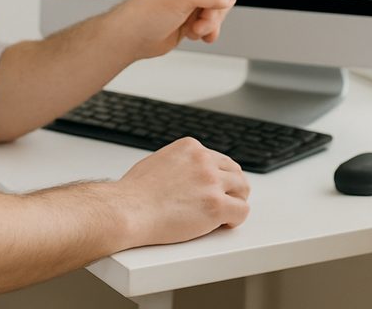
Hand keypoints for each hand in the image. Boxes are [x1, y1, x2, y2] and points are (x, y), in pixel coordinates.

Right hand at [112, 137, 250, 246]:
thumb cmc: (135, 193)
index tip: (214, 189)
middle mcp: (204, 160)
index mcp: (191, 148)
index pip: (219, 159)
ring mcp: (211, 182)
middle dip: (231, 188)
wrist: (127, 210)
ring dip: (235, 202)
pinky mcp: (216, 205)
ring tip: (224, 215)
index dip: (218, 177)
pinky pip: (242, 211)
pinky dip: (235, 219)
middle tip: (224, 203)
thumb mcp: (159, 161)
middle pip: (235, 172)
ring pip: (243, 189)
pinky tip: (223, 224)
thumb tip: (186, 175)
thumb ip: (180, 164)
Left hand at [115, 0, 259, 59]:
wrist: (134, 37)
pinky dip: (208, 30)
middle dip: (217, 8)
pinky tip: (199, 36)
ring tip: (195, 29)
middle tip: (201, 19)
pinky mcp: (191, 15)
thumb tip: (227, 0)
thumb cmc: (149, 10)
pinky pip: (213, 21)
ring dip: (211, 22)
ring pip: (220, 7)